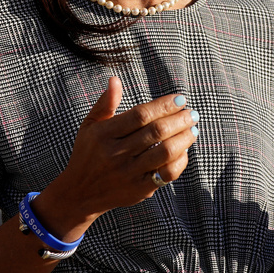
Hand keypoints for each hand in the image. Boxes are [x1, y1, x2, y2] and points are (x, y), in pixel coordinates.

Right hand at [39, 77, 197, 230]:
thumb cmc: (88, 153)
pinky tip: (184, 150)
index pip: (140, 115)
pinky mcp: (139, 189)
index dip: (163, 105)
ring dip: (184, 138)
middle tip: (192, 113)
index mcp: (104, 134)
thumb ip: (105, 103)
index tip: (180, 98)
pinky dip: (180, 161)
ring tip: (193, 129)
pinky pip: (166, 174)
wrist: (81, 193)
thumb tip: (115, 79)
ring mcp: (128, 173)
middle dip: (179, 119)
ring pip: (165, 152)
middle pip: (156, 131)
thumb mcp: (90, 126)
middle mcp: (116, 153)